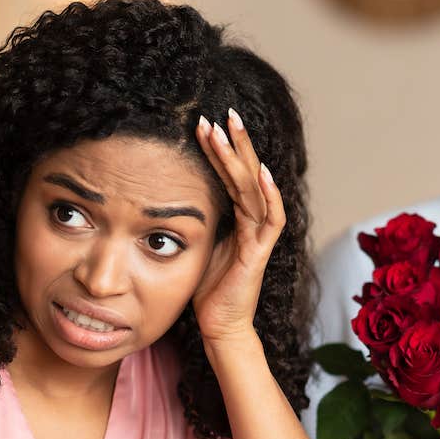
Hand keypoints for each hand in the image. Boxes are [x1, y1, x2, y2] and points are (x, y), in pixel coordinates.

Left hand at [192, 109, 283, 346]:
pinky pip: (270, 221)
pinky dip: (269, 196)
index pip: (230, 177)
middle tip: (223, 112)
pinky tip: (263, 174)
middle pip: (247, 175)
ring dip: (243, 158)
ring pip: (256, 189)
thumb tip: (169, 196)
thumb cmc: (207, 291)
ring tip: (231, 130)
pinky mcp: (260, 254)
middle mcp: (251, 224)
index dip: (220, 151)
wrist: (219, 326)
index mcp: (237, 220)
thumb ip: (195, 221)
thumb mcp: (197, 246)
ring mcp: (258, 237)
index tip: (205, 124)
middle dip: (236, 143)